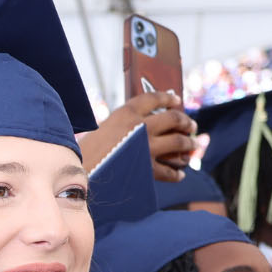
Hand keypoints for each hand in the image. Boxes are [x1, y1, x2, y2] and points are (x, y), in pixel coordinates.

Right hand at [80, 92, 195, 182]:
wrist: (79, 173)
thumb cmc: (84, 153)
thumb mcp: (102, 129)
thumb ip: (122, 126)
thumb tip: (139, 129)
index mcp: (126, 113)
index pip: (154, 99)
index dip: (169, 98)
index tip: (177, 100)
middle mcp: (140, 128)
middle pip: (174, 119)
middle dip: (186, 122)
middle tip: (191, 126)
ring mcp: (146, 149)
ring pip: (178, 143)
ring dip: (189, 144)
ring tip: (192, 145)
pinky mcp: (147, 170)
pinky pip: (169, 171)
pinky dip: (177, 173)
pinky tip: (180, 174)